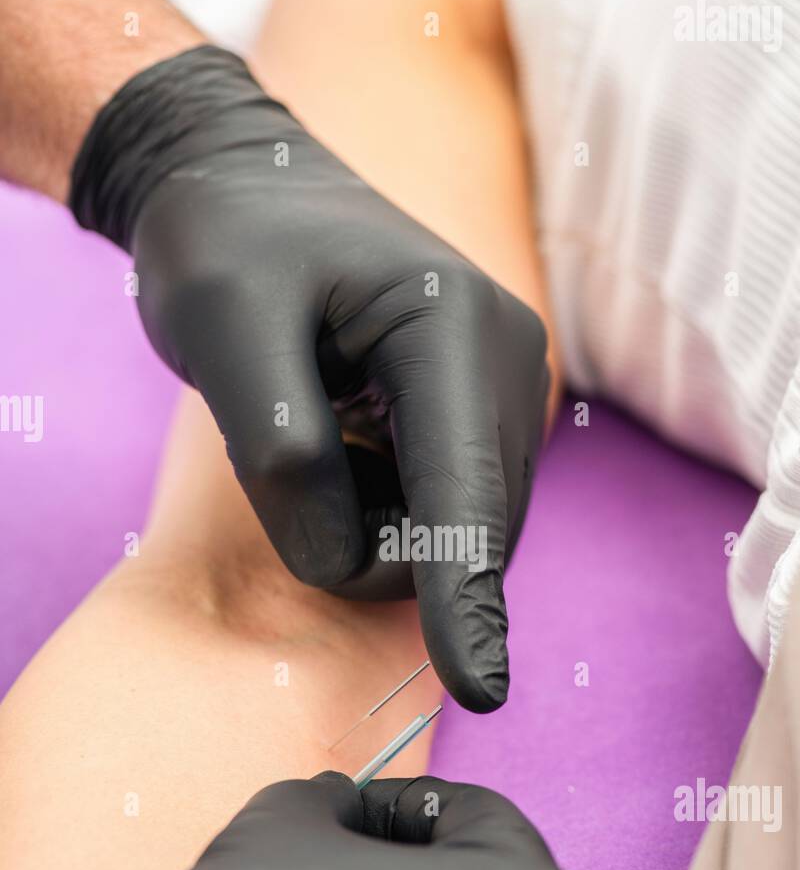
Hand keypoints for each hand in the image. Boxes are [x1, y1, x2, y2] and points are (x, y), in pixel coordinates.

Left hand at [70, 46, 548, 710]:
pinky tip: (353, 440)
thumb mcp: (222, 329)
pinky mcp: (489, 403)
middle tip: (285, 474)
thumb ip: (282, 451)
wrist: (247, 181)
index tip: (476, 688)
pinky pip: (458, 501)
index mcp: (452, 325)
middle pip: (475, 523)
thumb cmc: (227, 243)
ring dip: (389, 526)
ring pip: (471, 522)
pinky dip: (398, 506)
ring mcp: (507, 380)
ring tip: (320, 435)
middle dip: (388, 550)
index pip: (463, 494)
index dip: (462, 598)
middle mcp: (507, 356)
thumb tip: (343, 556)